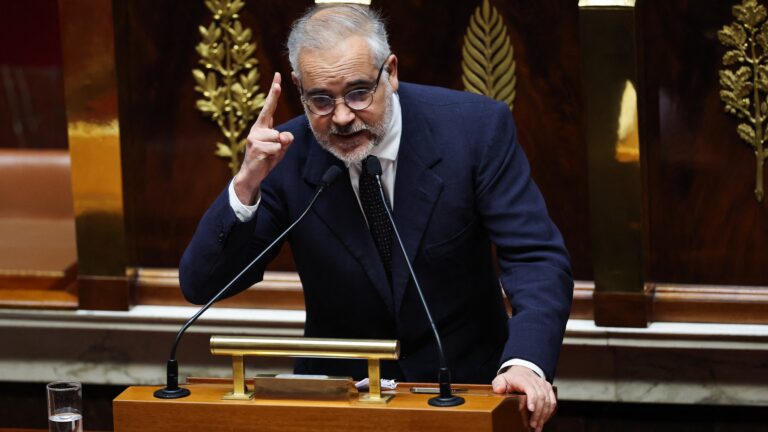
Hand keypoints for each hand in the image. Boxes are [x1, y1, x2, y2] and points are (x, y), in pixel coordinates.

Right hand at [233, 72, 293, 204]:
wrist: (251, 175)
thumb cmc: (267, 158)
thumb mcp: (280, 148)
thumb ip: (286, 140)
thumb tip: (283, 136)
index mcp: (262, 126)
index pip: (269, 107)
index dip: (273, 92)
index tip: (278, 76)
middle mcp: (256, 129)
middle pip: (279, 132)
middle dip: (281, 143)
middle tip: (271, 152)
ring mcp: (254, 138)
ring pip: (278, 140)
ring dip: (278, 151)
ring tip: (268, 156)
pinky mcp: (255, 148)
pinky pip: (275, 149)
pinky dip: (275, 156)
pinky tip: (265, 159)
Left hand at [491, 365, 555, 431]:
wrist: (521, 371)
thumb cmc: (511, 379)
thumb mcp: (501, 379)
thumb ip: (498, 384)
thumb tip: (499, 389)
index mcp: (524, 379)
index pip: (531, 389)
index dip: (532, 399)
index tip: (531, 409)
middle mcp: (536, 381)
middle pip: (541, 397)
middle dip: (538, 413)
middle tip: (532, 425)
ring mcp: (543, 385)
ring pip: (548, 401)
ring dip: (544, 416)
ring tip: (537, 427)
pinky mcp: (548, 389)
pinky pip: (552, 402)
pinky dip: (549, 413)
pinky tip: (543, 421)